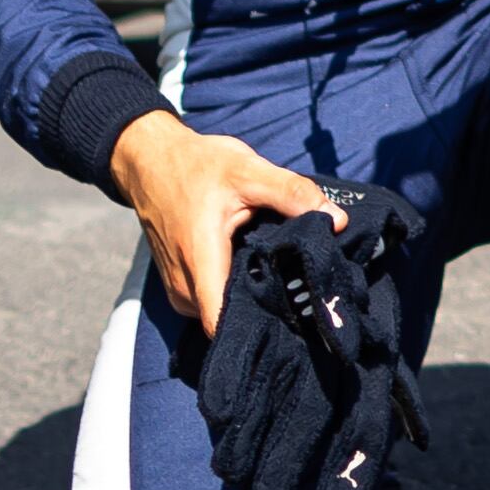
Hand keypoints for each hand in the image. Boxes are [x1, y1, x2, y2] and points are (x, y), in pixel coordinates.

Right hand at [109, 109, 344, 336]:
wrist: (151, 162)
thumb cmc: (198, 165)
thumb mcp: (249, 170)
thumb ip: (293, 194)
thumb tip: (338, 220)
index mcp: (199, 260)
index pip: (220, 324)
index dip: (258, 327)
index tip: (296, 318)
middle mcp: (184, 285)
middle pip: (227, 321)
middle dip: (265, 310)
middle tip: (301, 289)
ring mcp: (178, 289)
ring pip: (220, 312)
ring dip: (249, 299)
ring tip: (281, 277)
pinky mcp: (180, 285)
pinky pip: (210, 301)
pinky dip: (234, 290)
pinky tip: (257, 270)